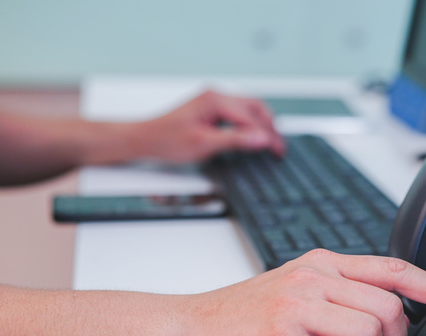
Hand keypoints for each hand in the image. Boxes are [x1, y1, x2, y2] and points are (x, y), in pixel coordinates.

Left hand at [139, 90, 284, 162]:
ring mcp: (214, 100)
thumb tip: (260, 138)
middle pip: (255, 107)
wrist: (146, 139)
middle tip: (279, 146)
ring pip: (249, 109)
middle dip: (269, 127)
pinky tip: (254, 136)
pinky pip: (239, 113)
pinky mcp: (212, 108)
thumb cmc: (167, 140)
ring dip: (261, 124)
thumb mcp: (204, 144)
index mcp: (214, 99)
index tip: (278, 149)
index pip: (251, 117)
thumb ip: (235, 140)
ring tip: (271, 142)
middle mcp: (216, 95)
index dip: (267, 134)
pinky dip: (250, 124)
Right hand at [182, 250, 425, 335]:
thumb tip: (388, 315)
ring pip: (371, 335)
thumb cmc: (246, 313)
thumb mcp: (296, 285)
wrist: (195, 327)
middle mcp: (314, 280)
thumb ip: (340, 291)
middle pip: (390, 309)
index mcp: (322, 263)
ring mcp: (298, 308)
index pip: (392, 268)